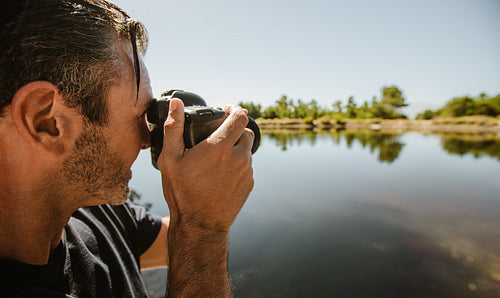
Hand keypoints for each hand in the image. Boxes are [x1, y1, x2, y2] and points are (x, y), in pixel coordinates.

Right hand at [158, 98, 253, 232]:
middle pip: (246, 132)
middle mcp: (239, 157)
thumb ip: (174, 128)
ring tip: (217, 157)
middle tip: (220, 134)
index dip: (234, 109)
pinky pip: (247, 167)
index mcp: (221, 146)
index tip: (226, 110)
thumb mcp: (170, 159)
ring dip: (236, 148)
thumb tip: (176, 104)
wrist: (199, 226)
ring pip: (247, 150)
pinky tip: (221, 174)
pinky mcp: (249, 185)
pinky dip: (238, 165)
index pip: (240, 116)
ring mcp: (247, 172)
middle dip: (235, 129)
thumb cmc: (182, 192)